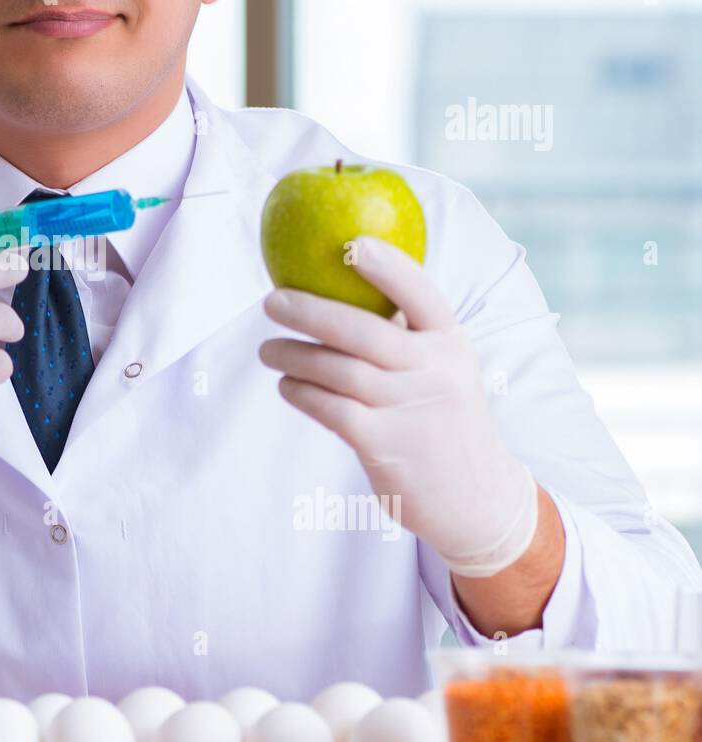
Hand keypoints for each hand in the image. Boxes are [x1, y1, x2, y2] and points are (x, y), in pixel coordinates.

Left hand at [258, 235, 537, 576]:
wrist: (473, 496)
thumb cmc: (442, 414)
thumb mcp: (443, 367)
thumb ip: (407, 331)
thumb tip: (345, 279)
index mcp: (451, 343)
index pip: (422, 295)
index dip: (388, 267)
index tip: (351, 244)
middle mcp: (435, 373)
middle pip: (363, 332)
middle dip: (310, 312)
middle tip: (271, 301)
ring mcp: (411, 411)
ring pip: (339, 372)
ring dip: (295, 356)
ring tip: (269, 349)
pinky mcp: (385, 446)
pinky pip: (331, 410)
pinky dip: (301, 393)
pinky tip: (287, 385)